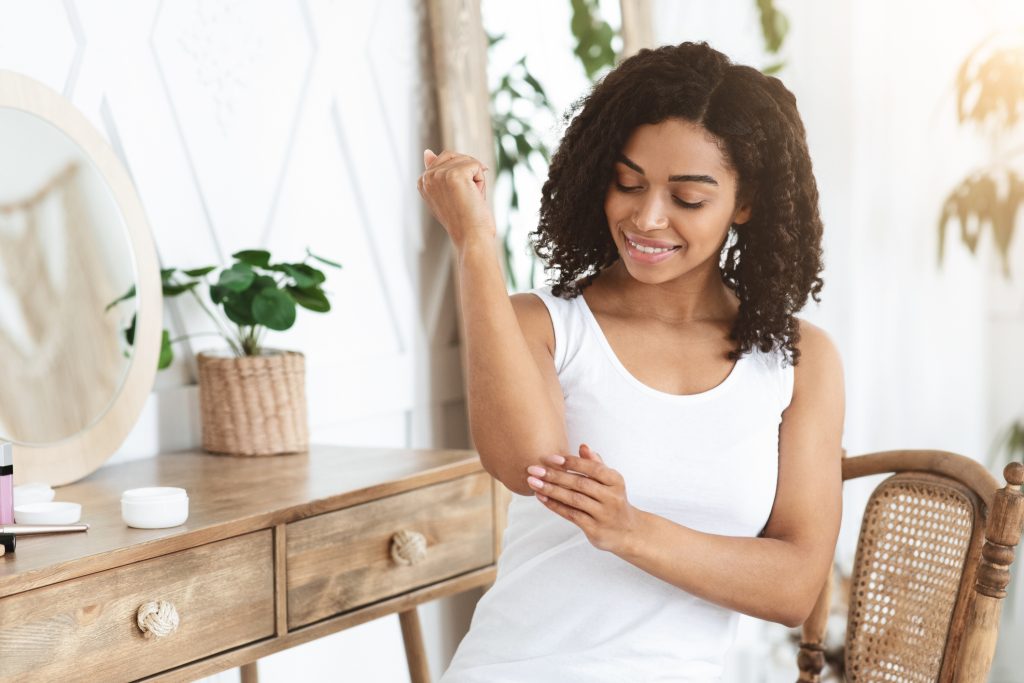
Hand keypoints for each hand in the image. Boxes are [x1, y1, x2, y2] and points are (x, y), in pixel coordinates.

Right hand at [416, 149, 494, 249]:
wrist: (471, 238)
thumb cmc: (463, 220)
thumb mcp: (447, 193)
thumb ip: (438, 171)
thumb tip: (427, 152)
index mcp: (422, 181)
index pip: (447, 159)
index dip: (461, 176)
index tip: (458, 198)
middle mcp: (427, 177)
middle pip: (458, 157)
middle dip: (469, 175)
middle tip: (465, 200)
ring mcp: (440, 174)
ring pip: (469, 161)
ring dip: (476, 180)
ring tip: (469, 200)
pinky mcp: (455, 174)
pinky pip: (477, 165)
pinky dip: (482, 182)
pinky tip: (474, 198)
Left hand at [526, 444, 643, 554]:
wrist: (627, 531)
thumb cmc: (612, 499)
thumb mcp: (610, 481)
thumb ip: (596, 464)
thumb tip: (583, 446)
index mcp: (616, 481)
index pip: (592, 468)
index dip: (571, 463)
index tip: (550, 458)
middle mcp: (612, 497)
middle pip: (580, 484)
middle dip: (554, 475)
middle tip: (534, 469)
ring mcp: (603, 514)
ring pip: (573, 499)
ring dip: (551, 490)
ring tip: (533, 482)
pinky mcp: (595, 529)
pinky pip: (571, 514)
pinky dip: (554, 505)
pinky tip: (541, 498)